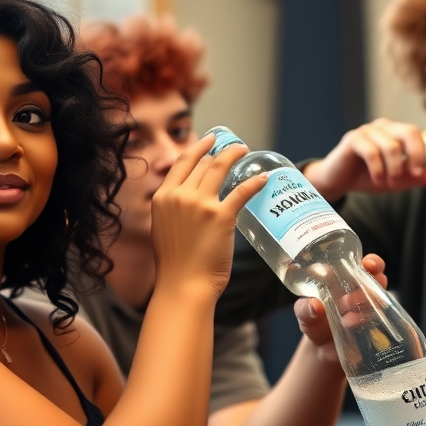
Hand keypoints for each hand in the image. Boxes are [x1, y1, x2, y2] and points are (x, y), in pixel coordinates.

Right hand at [151, 134, 267, 297]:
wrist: (183, 285)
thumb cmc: (175, 264)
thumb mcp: (163, 228)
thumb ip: (173, 210)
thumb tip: (189, 200)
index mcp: (162, 197)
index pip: (182, 163)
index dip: (198, 147)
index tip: (209, 140)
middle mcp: (179, 196)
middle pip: (203, 163)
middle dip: (221, 150)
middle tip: (235, 146)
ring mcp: (200, 204)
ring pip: (220, 168)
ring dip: (235, 155)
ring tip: (246, 152)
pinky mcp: (221, 216)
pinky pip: (241, 191)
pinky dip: (254, 182)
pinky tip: (263, 179)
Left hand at [293, 254, 387, 364]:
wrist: (321, 349)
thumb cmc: (313, 321)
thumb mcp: (303, 313)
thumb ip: (305, 308)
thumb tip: (315, 305)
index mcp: (347, 278)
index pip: (366, 264)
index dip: (372, 262)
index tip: (368, 265)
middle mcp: (362, 291)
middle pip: (379, 279)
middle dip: (369, 285)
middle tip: (346, 301)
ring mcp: (370, 309)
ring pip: (379, 300)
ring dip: (364, 307)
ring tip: (346, 319)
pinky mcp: (372, 328)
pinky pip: (378, 324)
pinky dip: (365, 324)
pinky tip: (350, 328)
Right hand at [304, 119, 425, 200]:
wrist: (337, 181)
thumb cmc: (366, 177)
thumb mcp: (393, 181)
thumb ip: (412, 178)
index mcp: (394, 132)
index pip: (415, 133)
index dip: (422, 153)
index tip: (420, 173)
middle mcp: (382, 127)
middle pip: (408, 132)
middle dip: (415, 155)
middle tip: (412, 175)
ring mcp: (367, 131)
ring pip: (391, 146)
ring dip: (394, 169)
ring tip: (389, 183)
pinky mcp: (352, 139)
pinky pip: (372, 152)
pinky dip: (378, 169)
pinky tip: (377, 180)